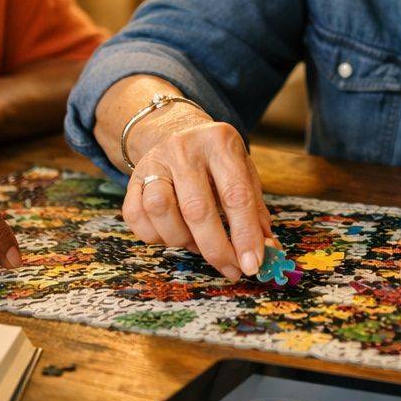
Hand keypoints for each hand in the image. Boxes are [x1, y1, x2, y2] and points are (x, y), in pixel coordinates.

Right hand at [120, 108, 272, 282]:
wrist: (175, 131)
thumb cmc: (217, 161)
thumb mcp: (244, 173)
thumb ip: (256, 212)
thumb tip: (269, 252)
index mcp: (220, 143)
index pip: (235, 194)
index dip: (245, 234)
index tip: (253, 264)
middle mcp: (184, 149)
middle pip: (196, 208)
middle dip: (216, 248)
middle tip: (232, 269)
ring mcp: (154, 162)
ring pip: (161, 211)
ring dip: (182, 240)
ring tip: (198, 242)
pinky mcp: (132, 178)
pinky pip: (137, 217)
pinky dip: (156, 236)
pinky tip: (174, 233)